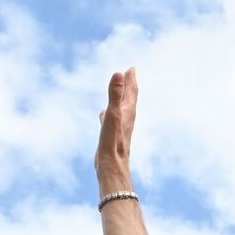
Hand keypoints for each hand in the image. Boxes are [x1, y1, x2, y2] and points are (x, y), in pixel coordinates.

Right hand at [95, 68, 138, 190]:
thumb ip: (115, 93)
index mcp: (128, 112)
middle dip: (128, 85)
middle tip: (129, 73)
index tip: (131, 68)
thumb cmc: (113, 141)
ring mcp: (119, 127)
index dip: (131, 79)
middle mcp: (126, 119)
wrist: (112, 166)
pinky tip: (103, 114)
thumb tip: (119, 73)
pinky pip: (111, 119)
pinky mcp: (111, 135)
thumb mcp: (113, 113)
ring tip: (119, 90)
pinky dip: (108, 112)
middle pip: (129, 98)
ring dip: (120, 97)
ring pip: (120, 108)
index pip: (131, 92)